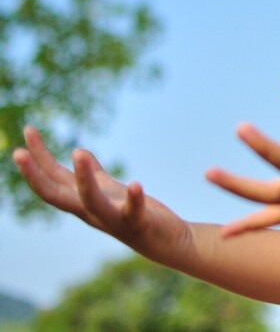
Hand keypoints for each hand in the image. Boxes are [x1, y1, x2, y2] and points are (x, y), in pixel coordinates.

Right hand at [12, 128, 190, 259]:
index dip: (38, 158)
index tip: (28, 130)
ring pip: (90, 201)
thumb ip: (94, 174)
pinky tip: (136, 184)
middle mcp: (92, 212)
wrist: (168, 242)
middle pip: (56, 195)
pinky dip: (133, 199)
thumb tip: (78, 151)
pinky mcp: (138, 224)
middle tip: (17, 152)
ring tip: (79, 152)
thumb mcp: (111, 190)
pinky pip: (133, 212)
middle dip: (36, 175)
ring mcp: (113, 219)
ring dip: (84, 179)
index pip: (54, 178)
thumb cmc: (137, 215)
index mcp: (84, 201)